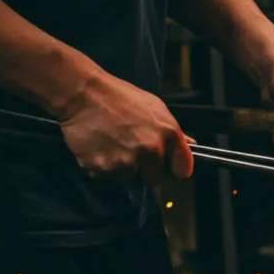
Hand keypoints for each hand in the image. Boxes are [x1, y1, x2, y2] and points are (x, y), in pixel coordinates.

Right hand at [59, 74, 193, 184]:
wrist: (82, 94)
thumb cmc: (120, 97)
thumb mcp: (155, 107)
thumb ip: (173, 131)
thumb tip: (191, 144)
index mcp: (168, 134)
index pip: (183, 168)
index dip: (175, 169)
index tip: (170, 169)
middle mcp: (150, 150)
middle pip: (155, 179)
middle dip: (146, 170)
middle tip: (132, 153)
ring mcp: (126, 161)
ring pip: (129, 177)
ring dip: (121, 167)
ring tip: (112, 144)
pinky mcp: (102, 168)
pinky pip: (105, 175)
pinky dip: (101, 165)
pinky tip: (98, 147)